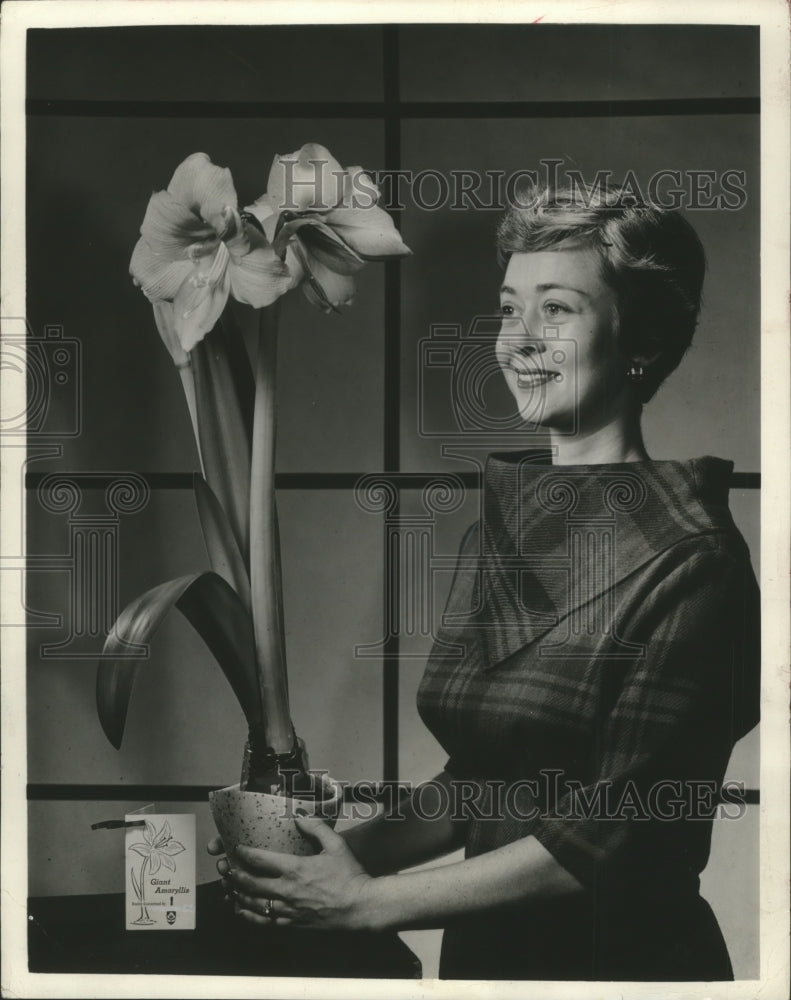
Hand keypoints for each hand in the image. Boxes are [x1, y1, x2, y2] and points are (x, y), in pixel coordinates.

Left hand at [211, 816, 377, 930]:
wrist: (361, 907)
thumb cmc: (350, 875)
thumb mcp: (336, 845)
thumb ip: (316, 827)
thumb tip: (299, 814)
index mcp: (296, 869)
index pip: (261, 860)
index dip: (244, 853)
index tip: (236, 848)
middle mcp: (287, 891)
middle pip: (251, 884)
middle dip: (234, 875)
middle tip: (225, 868)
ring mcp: (289, 910)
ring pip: (255, 904)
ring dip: (239, 895)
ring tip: (229, 888)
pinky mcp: (293, 924)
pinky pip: (265, 922)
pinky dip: (250, 916)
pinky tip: (242, 911)